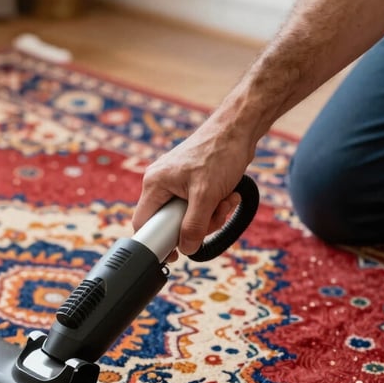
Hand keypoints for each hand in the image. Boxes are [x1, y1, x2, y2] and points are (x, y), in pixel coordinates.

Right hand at [132, 114, 254, 257]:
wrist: (239, 127)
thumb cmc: (220, 153)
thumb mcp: (207, 195)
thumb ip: (194, 226)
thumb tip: (187, 248)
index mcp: (154, 184)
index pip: (144, 223)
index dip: (157, 242)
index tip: (174, 254)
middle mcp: (160, 184)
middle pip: (169, 223)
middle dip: (196, 225)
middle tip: (213, 217)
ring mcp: (175, 183)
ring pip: (186, 217)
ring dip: (210, 216)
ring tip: (225, 200)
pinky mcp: (190, 183)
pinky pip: (197, 207)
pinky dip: (214, 206)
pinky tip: (227, 195)